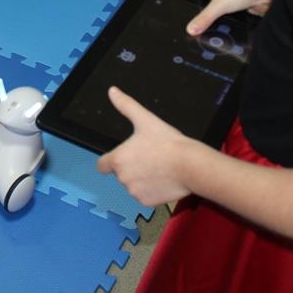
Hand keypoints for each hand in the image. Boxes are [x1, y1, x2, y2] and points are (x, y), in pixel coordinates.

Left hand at [98, 87, 195, 205]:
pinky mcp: (146, 202)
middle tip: (149, 157)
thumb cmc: (167, 142)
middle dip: (131, 167)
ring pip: (133, 185)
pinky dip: (151, 190)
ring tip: (158, 167)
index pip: (102, 165)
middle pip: (121, 173)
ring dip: (141, 178)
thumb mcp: (145, 119)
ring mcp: (134, 191)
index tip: (123, 156)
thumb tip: (112, 91)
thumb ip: (126, 106)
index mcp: (118, 159)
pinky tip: (163, 179)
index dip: (110, 160)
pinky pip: (144, 196)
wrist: (190, 165)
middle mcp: (122, 178)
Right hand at [186, 0, 277, 34]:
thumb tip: (190, 30)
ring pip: (217, 17)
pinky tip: (224, 35)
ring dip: (215, 24)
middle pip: (205, 8)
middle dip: (201, 18)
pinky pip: (229, 22)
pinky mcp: (239, 13)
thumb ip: (204, 18)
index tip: (183, 14)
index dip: (188, 2)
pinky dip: (227, 27)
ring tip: (207, 36)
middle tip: (195, 30)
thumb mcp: (218, 5)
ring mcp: (230, 5)